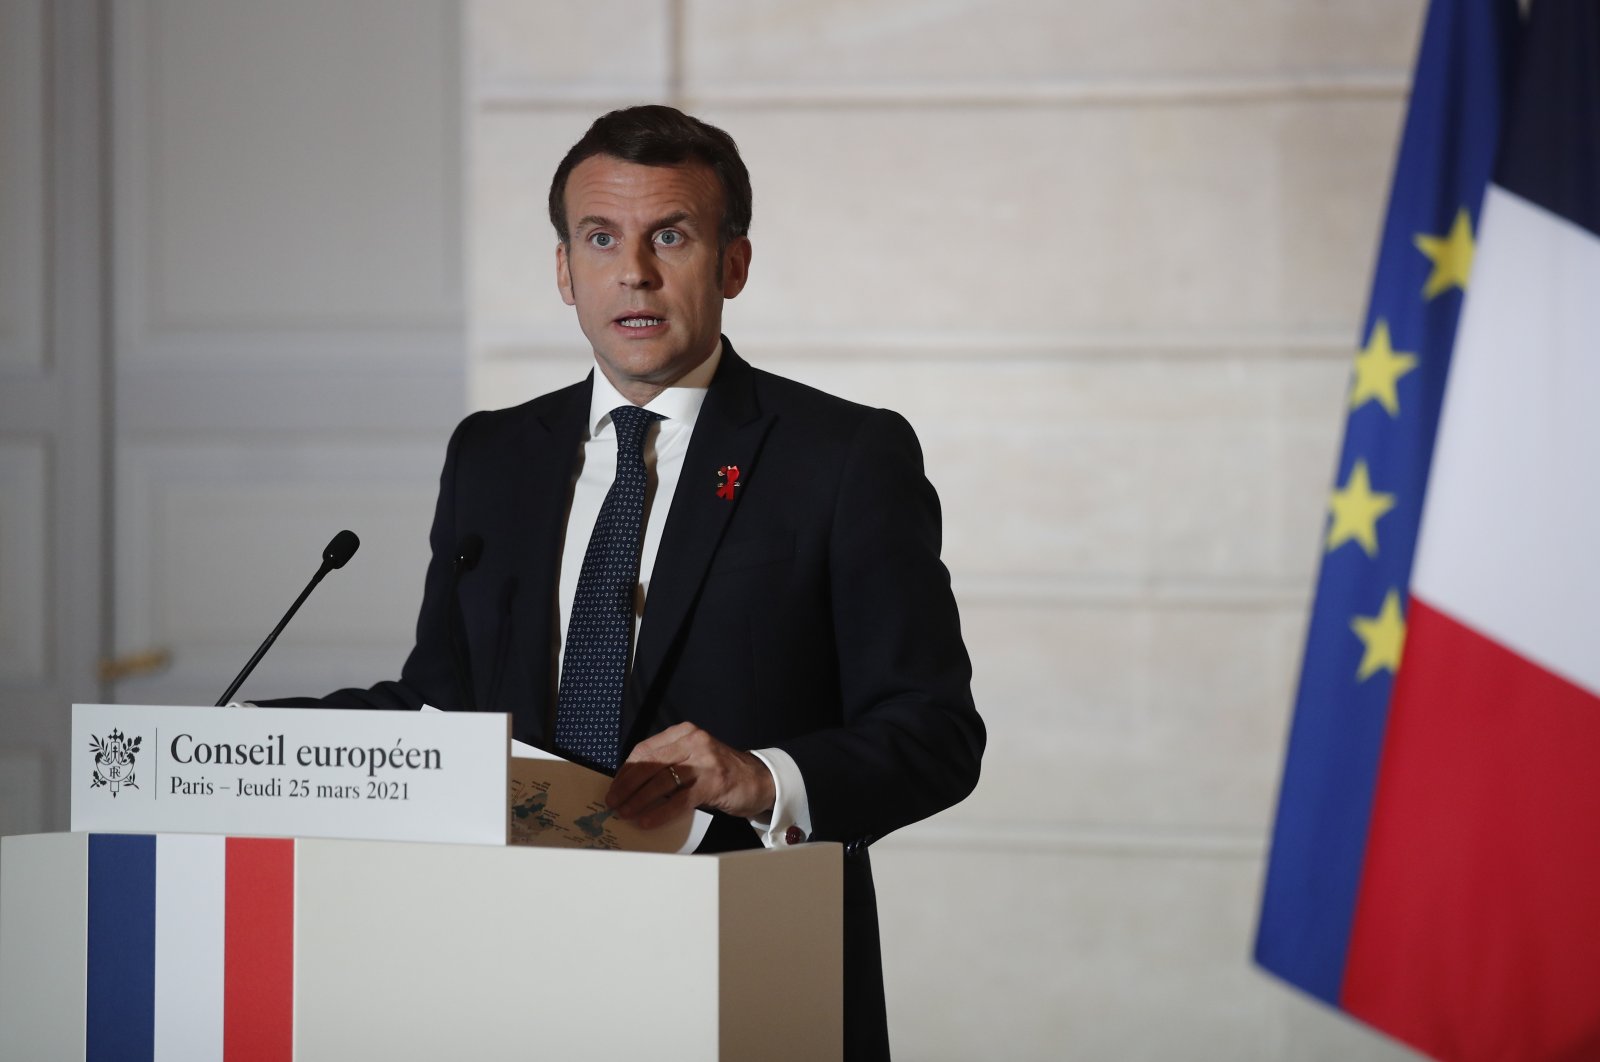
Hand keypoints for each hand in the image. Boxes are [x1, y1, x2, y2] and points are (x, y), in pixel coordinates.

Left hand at [607, 722, 775, 829]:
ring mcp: (705, 762)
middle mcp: (694, 742)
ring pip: (661, 782)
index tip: (614, 786)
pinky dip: (659, 812)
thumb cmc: (721, 771)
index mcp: (685, 732)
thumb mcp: (694, 756)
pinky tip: (647, 821)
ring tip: (626, 813)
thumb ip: (669, 762)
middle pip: (650, 764)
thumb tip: (632, 784)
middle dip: (627, 785)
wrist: (760, 780)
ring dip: (639, 800)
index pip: (646, 749)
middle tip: (614, 802)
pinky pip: (679, 800)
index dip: (626, 770)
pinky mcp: (713, 784)